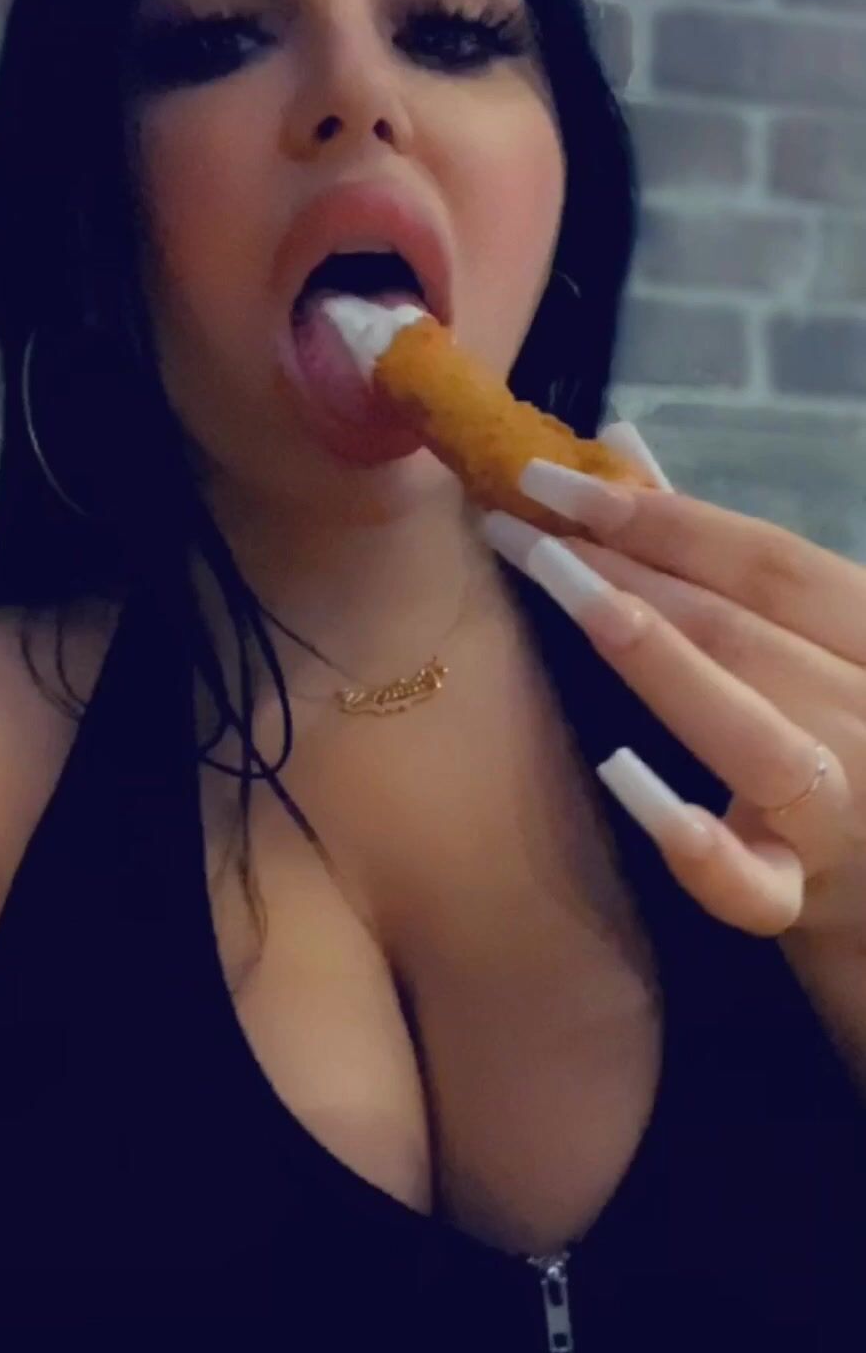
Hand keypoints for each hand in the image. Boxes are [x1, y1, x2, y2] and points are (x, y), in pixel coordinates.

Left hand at [480, 427, 864, 943]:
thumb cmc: (838, 755)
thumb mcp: (807, 647)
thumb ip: (718, 560)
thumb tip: (621, 448)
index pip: (773, 564)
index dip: (665, 514)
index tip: (556, 477)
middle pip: (747, 632)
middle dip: (629, 568)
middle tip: (520, 524)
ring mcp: (845, 815)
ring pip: (754, 734)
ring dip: (655, 657)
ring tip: (564, 589)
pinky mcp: (808, 903)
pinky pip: (755, 884)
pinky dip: (700, 845)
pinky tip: (623, 780)